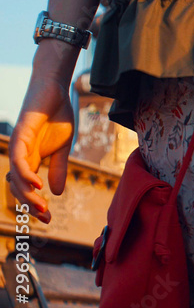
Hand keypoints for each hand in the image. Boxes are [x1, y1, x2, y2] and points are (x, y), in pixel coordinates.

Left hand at [8, 74, 75, 223]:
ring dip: (27, 195)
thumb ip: (58, 169)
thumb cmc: (58, 115)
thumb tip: (57, 193)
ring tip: (42, 207)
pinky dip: (25, 174)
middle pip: (18, 187)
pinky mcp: (20, 135)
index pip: (27, 188)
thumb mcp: (63, 147)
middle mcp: (21, 155)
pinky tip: (37, 184)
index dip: (35, 204)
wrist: (55, 89)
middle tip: (45, 217)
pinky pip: (19, 159)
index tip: (49, 218)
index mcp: (31, 160)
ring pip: (16, 177)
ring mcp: (19, 146)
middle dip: (30, 205)